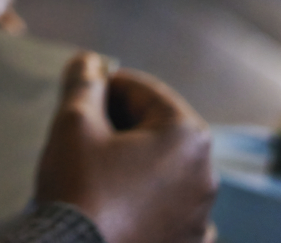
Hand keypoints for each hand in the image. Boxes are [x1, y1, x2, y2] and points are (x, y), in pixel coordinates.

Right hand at [34, 53, 215, 242]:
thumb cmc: (80, 189)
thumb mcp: (74, 124)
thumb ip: (84, 84)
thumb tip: (88, 62)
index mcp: (188, 137)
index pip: (142, 90)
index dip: (104, 87)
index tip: (78, 99)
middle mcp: (206, 175)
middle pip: (156, 130)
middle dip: (119, 126)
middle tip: (81, 138)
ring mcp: (201, 217)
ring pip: (161, 171)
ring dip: (131, 163)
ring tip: (92, 174)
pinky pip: (166, 210)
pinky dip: (143, 202)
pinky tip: (113, 207)